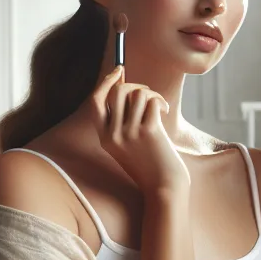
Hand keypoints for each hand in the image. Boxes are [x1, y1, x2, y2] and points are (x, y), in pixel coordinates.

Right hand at [91, 15, 188, 195]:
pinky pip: (151, 101)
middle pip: (117, 92)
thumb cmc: (151, 166)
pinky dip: (160, 102)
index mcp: (104, 138)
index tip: (119, 71)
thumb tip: (125, 87)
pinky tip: (165, 112)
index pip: (95, 102)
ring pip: (137, 93)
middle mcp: (113, 135)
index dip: (105, 83)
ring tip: (159, 107)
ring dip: (151, 94)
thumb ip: (124, 122)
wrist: (164, 188)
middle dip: (136, 86)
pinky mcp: (148, 132)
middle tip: (148, 95)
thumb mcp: (130, 146)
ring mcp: (129, 134)